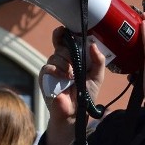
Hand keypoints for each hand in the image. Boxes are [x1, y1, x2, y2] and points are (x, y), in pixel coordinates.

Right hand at [40, 27, 105, 144]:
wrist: (76, 113)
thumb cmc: (86, 95)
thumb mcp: (97, 76)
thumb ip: (98, 60)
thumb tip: (93, 45)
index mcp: (73, 58)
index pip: (64, 41)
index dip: (62, 34)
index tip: (64, 30)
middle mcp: (61, 61)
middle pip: (62, 46)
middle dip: (70, 53)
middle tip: (76, 66)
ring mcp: (52, 69)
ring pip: (56, 55)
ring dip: (65, 65)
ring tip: (71, 77)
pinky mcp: (45, 78)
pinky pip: (48, 67)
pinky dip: (57, 71)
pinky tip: (63, 78)